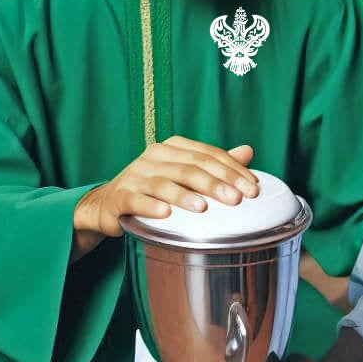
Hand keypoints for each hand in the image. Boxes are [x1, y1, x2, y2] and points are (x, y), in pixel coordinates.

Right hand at [74, 137, 257, 238]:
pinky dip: (151, 206)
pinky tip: (165, 214)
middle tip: (238, 199)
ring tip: (203, 208)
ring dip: (184, 195)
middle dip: (216, 183)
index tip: (252, 188)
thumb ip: (214, 164)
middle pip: (190, 167)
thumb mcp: (184, 173)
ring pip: (164, 183)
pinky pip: (136, 200)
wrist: (110, 202)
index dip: (232, 169)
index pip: (207, 154)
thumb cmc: (154, 188)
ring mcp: (135, 176)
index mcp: (172, 147)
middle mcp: (154, 157)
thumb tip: (248, 151)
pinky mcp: (120, 196)